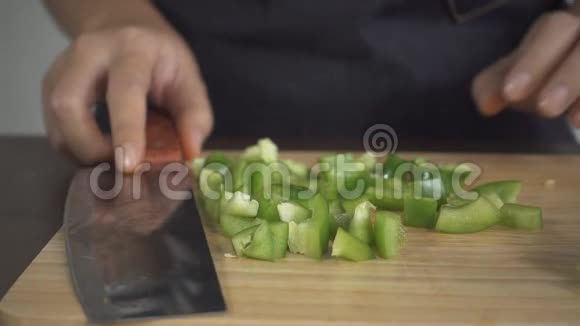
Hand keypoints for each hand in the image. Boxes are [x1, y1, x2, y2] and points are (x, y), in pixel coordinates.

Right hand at [43, 23, 212, 170]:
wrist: (126, 30)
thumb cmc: (161, 60)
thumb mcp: (189, 79)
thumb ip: (196, 115)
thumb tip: (191, 151)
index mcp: (132, 49)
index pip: (125, 90)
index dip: (126, 129)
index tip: (129, 163)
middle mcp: (89, 53)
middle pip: (69, 105)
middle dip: (91, 147)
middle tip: (122, 165)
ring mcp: (63, 67)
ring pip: (56, 121)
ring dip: (82, 151)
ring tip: (113, 157)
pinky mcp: (50, 84)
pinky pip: (54, 128)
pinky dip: (75, 148)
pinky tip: (98, 149)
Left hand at [472, 10, 579, 127]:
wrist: (577, 64)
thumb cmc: (555, 66)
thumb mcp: (526, 68)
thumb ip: (499, 81)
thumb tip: (487, 105)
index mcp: (566, 23)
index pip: (552, 31)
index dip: (532, 61)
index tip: (511, 93)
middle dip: (566, 75)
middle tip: (544, 108)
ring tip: (575, 122)